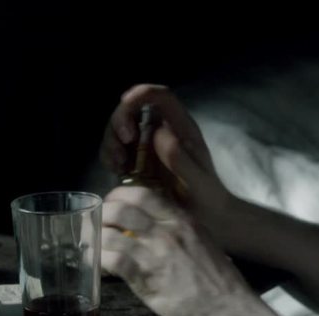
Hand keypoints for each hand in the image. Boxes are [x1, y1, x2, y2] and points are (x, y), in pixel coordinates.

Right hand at [99, 84, 233, 233]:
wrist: (207, 217)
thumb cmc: (207, 197)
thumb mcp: (198, 181)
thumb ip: (180, 159)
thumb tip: (158, 133)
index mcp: (182, 128)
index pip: (160, 96)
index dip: (140, 94)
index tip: (126, 112)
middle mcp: (163, 130)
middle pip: (132, 109)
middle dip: (119, 122)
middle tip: (122, 149)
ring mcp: (149, 144)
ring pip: (120, 128)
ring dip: (111, 142)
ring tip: (119, 165)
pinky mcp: (138, 160)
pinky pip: (117, 150)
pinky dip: (110, 157)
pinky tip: (117, 171)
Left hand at [100, 185, 248, 315]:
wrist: (226, 308)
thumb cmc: (219, 278)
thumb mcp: (203, 241)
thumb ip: (180, 230)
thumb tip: (156, 224)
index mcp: (182, 221)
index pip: (142, 194)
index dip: (119, 195)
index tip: (113, 203)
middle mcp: (166, 233)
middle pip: (120, 210)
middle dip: (102, 214)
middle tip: (97, 223)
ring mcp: (154, 256)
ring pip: (110, 235)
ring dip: (95, 239)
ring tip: (92, 245)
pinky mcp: (145, 279)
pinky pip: (113, 261)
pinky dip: (99, 260)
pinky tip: (98, 265)